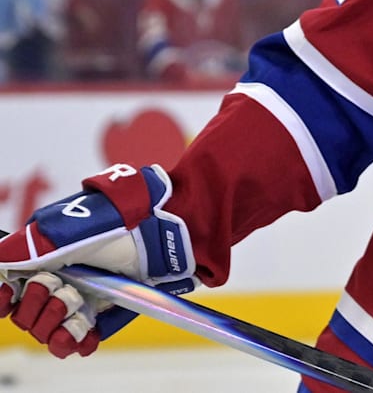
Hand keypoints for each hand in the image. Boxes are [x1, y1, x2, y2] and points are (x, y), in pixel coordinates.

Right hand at [0, 164, 195, 356]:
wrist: (170, 229)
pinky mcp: (105, 313)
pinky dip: (74, 342)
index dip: (4, 297)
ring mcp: (82, 298)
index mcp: (44, 255)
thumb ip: (33, 245)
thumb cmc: (125, 217)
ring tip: (73, 305)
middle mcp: (59, 278)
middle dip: (34, 306)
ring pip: (47, 330)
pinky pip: (78, 341)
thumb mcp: (73, 224)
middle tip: (58, 289)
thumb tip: (0, 262)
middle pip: (25, 314)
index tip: (8, 299)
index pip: (9, 287)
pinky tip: (81, 336)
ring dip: (52, 324)